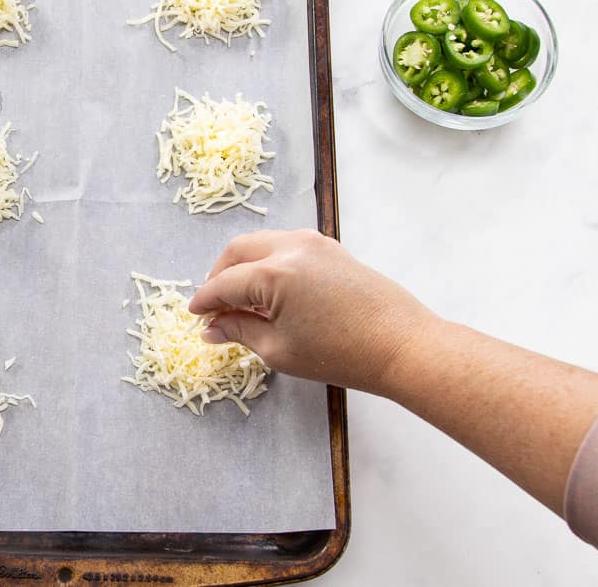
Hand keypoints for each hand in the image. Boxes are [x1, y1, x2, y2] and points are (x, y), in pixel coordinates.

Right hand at [189, 229, 435, 393]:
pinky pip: (286, 245)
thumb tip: (212, 328)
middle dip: (220, 275)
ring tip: (243, 301)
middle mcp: (291, 247)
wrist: (402, 346)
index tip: (195, 316)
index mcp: (273, 273)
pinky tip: (271, 292)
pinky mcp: (331, 248)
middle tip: (215, 306)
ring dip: (244, 266)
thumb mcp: (279, 350)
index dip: (205, 301)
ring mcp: (314, 243)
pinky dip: (269, 262)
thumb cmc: (341, 354)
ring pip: (262, 243)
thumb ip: (240, 331)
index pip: (224, 283)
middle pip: (238, 251)